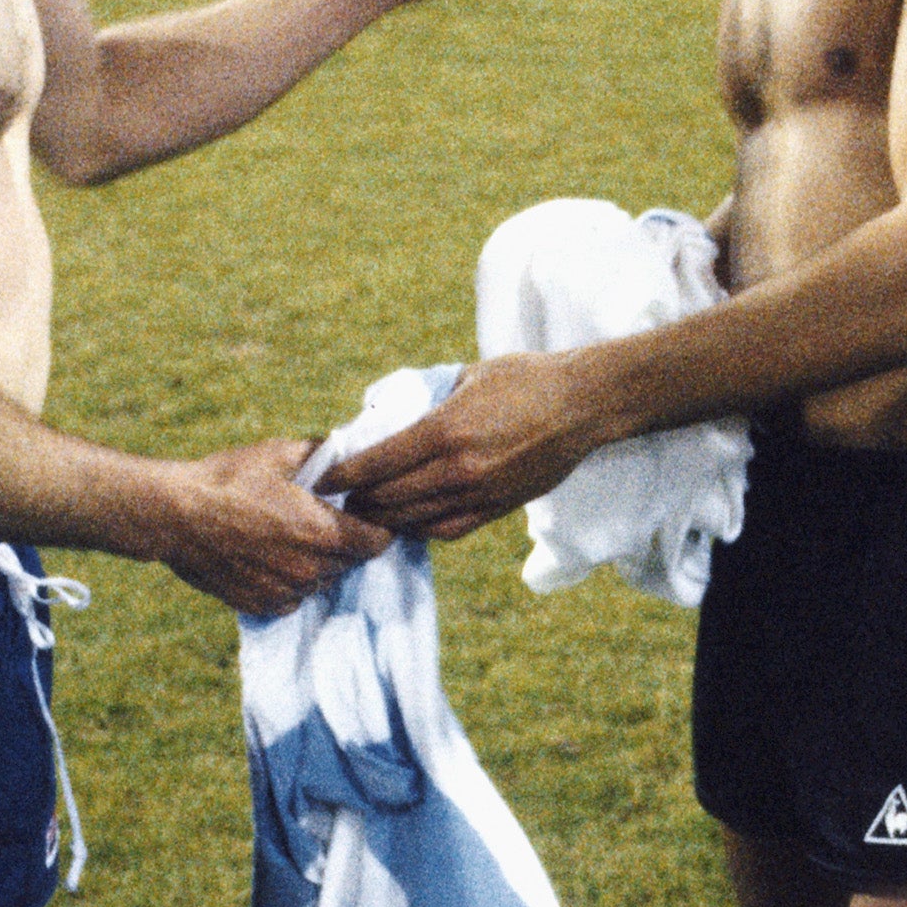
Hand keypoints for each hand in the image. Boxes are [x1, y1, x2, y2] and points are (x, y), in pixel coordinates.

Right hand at [158, 439, 388, 615]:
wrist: (174, 515)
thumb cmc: (228, 479)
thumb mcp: (280, 453)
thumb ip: (324, 455)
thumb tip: (347, 452)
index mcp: (324, 532)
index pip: (379, 541)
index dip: (377, 526)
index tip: (363, 514)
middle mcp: (310, 570)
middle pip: (351, 561)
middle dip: (344, 542)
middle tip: (320, 519)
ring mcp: (285, 592)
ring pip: (321, 581)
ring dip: (316, 563)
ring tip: (288, 536)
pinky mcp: (261, 605)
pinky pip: (292, 598)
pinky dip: (288, 581)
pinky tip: (268, 556)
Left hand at [326, 355, 596, 541]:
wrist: (583, 405)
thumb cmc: (524, 379)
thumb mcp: (466, 376)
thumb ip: (424, 397)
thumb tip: (385, 414)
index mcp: (445, 430)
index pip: (377, 462)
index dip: (344, 474)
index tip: (322, 479)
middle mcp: (458, 469)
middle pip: (389, 497)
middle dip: (358, 500)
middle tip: (337, 498)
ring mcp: (479, 494)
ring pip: (414, 520)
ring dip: (384, 519)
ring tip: (365, 513)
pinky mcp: (498, 509)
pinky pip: (447, 530)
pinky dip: (419, 529)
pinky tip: (406, 522)